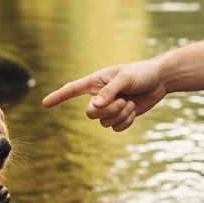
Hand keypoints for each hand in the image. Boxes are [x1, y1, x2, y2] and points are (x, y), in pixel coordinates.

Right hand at [42, 61, 167, 130]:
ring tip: (130, 103)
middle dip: (106, 111)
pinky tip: (134, 111)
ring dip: (120, 115)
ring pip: (104, 122)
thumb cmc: (140, 74)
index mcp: (96, 82)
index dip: (58, 96)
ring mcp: (109, 107)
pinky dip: (126, 122)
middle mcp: (99, 95)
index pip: (72, 90)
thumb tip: (94, 106)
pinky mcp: (120, 116)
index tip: (44, 103)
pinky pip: (116, 128)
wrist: (159, 80)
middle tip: (122, 101)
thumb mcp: (125, 79)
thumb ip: (109, 91)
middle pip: (90, 113)